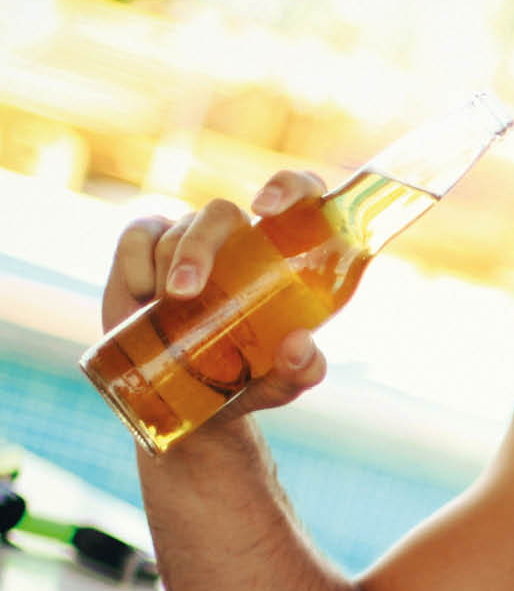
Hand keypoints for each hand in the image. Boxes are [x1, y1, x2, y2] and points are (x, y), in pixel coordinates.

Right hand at [101, 170, 329, 412]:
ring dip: (169, 272)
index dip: (289, 186)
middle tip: (184, 293)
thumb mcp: (279, 387)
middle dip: (198, 249)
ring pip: (179, 231)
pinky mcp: (146, 244)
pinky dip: (135, 268)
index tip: (266, 209)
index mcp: (282, 259)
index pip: (300, 196)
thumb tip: (300, 343)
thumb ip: (301, 371)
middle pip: (221, 214)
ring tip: (169, 317)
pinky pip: (138, 236)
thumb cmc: (245, 384)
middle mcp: (239, 240)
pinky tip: (142, 302)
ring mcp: (191, 238)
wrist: (185, 403)